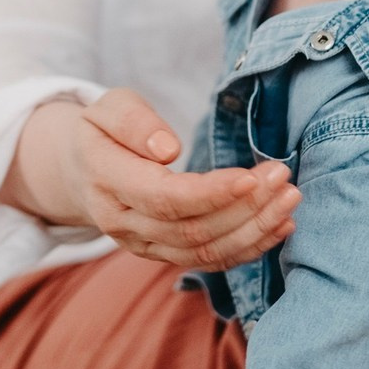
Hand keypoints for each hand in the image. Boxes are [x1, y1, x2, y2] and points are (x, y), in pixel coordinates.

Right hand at [75, 88, 298, 269]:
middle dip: (244, 208)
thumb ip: (134, 122)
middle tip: (283, 177)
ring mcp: (143, 246)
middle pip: (191, 230)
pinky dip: (249, 248)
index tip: (251, 177)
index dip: (211, 193)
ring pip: (204, 253)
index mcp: (107, 181)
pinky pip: (209, 261)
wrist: (79, 169)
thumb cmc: (102, 130)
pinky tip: (280, 227)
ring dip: (254, 230)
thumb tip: (168, 149)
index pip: (164, 199)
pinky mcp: (163, 254)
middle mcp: (123, 224)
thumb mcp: (108, 107)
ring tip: (289, 201)